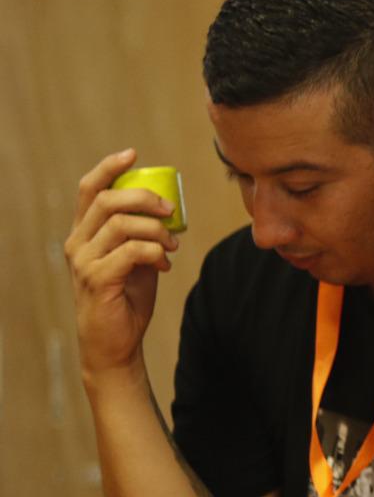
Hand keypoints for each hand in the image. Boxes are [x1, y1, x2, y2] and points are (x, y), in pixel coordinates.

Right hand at [64, 148, 180, 376]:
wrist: (115, 343)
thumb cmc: (126, 298)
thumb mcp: (135, 259)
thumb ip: (141, 234)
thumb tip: (167, 211)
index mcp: (84, 233)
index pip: (88, 189)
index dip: (109, 167)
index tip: (132, 153)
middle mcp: (77, 243)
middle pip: (107, 200)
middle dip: (145, 198)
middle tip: (171, 211)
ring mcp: (85, 261)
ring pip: (122, 224)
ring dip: (156, 230)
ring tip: (172, 245)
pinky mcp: (98, 280)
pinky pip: (132, 251)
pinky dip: (155, 252)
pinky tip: (165, 265)